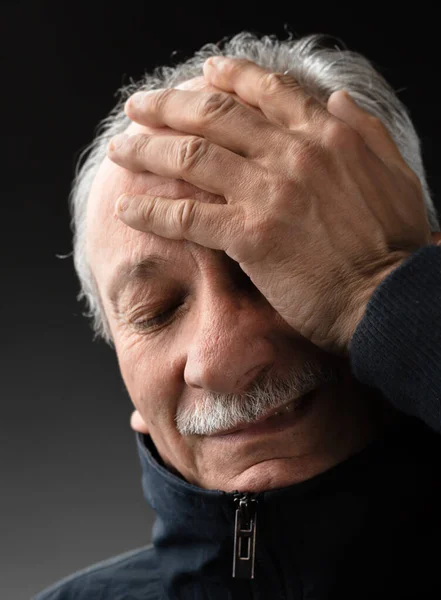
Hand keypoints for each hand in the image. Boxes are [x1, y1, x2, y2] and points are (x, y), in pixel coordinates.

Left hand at [108, 57, 431, 354]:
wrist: (390, 298)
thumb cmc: (395, 245)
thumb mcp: (395, 173)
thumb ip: (364, 130)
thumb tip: (336, 99)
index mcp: (327, 136)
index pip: (267, 91)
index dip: (229, 78)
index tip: (202, 74)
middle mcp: (292, 155)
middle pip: (214, 117)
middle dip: (168, 106)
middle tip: (138, 106)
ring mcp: (268, 193)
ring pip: (192, 157)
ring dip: (148, 149)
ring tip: (121, 149)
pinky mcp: (249, 236)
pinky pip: (187, 215)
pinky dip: (153, 210)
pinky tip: (128, 208)